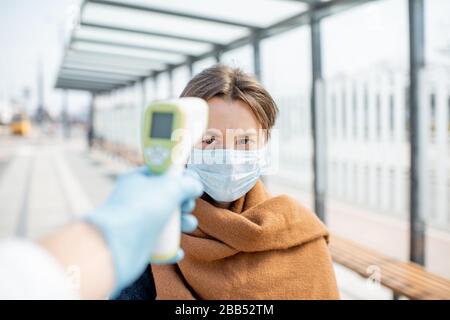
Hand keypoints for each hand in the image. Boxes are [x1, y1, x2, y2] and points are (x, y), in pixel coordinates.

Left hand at [84, 167, 202, 294]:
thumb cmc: (142, 209)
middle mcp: (136, 201)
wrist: (115, 246)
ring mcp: (137, 224)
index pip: (161, 173)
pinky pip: (160, 246)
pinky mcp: (139, 246)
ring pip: (167, 222)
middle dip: (184, 203)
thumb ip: (186, 183)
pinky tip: (177, 252)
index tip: (192, 181)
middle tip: (187, 206)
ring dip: (184, 225)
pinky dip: (171, 249)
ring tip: (189, 226)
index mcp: (137, 181)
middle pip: (167, 198)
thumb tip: (196, 185)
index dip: (178, 176)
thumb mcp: (169, 187)